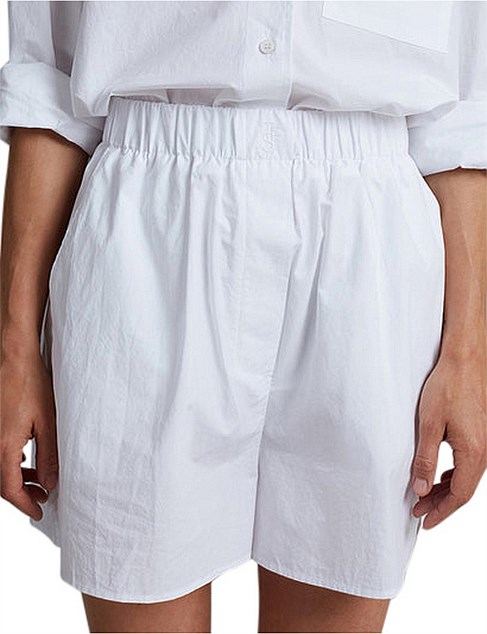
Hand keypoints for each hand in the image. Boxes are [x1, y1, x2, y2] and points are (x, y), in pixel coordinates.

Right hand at [1, 353, 57, 519]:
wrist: (13, 356)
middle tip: (42, 498)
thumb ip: (49, 456)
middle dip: (22, 493)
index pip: (10, 489)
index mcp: (3, 446)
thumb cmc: (31, 383)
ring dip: (16, 477)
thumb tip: (50, 483)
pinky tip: (24, 458)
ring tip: (38, 480)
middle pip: (1, 483)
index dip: (25, 504)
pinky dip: (10, 461)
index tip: (39, 512)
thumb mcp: (48, 422)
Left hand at [411, 353, 485, 528]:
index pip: (459, 495)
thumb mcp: (429, 424)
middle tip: (418, 511)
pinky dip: (454, 475)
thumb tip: (421, 489)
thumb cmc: (447, 387)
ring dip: (446, 490)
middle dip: (441, 504)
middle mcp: (484, 451)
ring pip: (467, 477)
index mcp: (473, 452)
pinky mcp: (481, 433)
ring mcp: (485, 442)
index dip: (441, 512)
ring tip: (425, 497)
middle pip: (464, 490)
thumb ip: (425, 459)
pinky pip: (469, 464)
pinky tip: (441, 476)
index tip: (425, 522)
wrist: (466, 360)